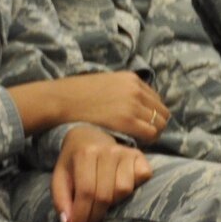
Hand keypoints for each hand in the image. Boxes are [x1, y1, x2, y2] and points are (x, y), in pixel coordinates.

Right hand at [25, 72, 168, 141]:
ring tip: (137, 140)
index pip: (155, 99)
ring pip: (160, 123)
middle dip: (155, 125)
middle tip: (141, 136)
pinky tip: (133, 143)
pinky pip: (150, 133)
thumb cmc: (73, 95)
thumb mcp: (102, 83)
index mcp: (131, 79)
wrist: (59, 100)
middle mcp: (136, 89)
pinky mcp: (126, 120)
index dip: (150, 114)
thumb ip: (119, 90)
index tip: (140, 125)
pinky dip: (146, 140)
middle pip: (162, 111)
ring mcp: (132, 104)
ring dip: (151, 134)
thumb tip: (127, 104)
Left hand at [51, 125, 149, 221]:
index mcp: (84, 154)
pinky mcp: (140, 155)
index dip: (82, 216)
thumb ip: (61, 201)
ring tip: (101, 197)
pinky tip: (118, 184)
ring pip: (123, 190)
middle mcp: (107, 151)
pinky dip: (132, 188)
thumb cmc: (73, 162)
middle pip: (105, 195)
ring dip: (112, 201)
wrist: (89, 136)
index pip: (86, 193)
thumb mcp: (59, 178)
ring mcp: (126, 152)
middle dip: (95, 216)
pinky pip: (141, 179)